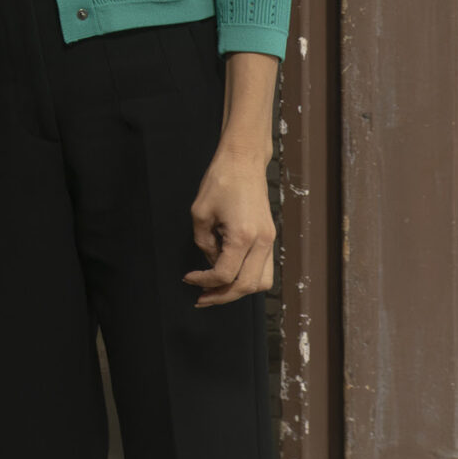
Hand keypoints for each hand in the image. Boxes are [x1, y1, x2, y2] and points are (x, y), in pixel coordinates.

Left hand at [184, 148, 276, 306]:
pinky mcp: (269, 237)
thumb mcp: (200, 213)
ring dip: (238, 290)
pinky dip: (247, 277)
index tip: (188, 278)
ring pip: (262, 282)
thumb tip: (210, 263)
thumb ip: (203, 243)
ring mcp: (269, 240)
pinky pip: (263, 268)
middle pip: (247, 286)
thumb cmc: (220, 181)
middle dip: (222, 296)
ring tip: (215, 290)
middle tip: (201, 297)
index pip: (225, 274)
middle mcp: (262, 242)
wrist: (243, 161)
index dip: (204, 281)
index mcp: (244, 237)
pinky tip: (228, 273)